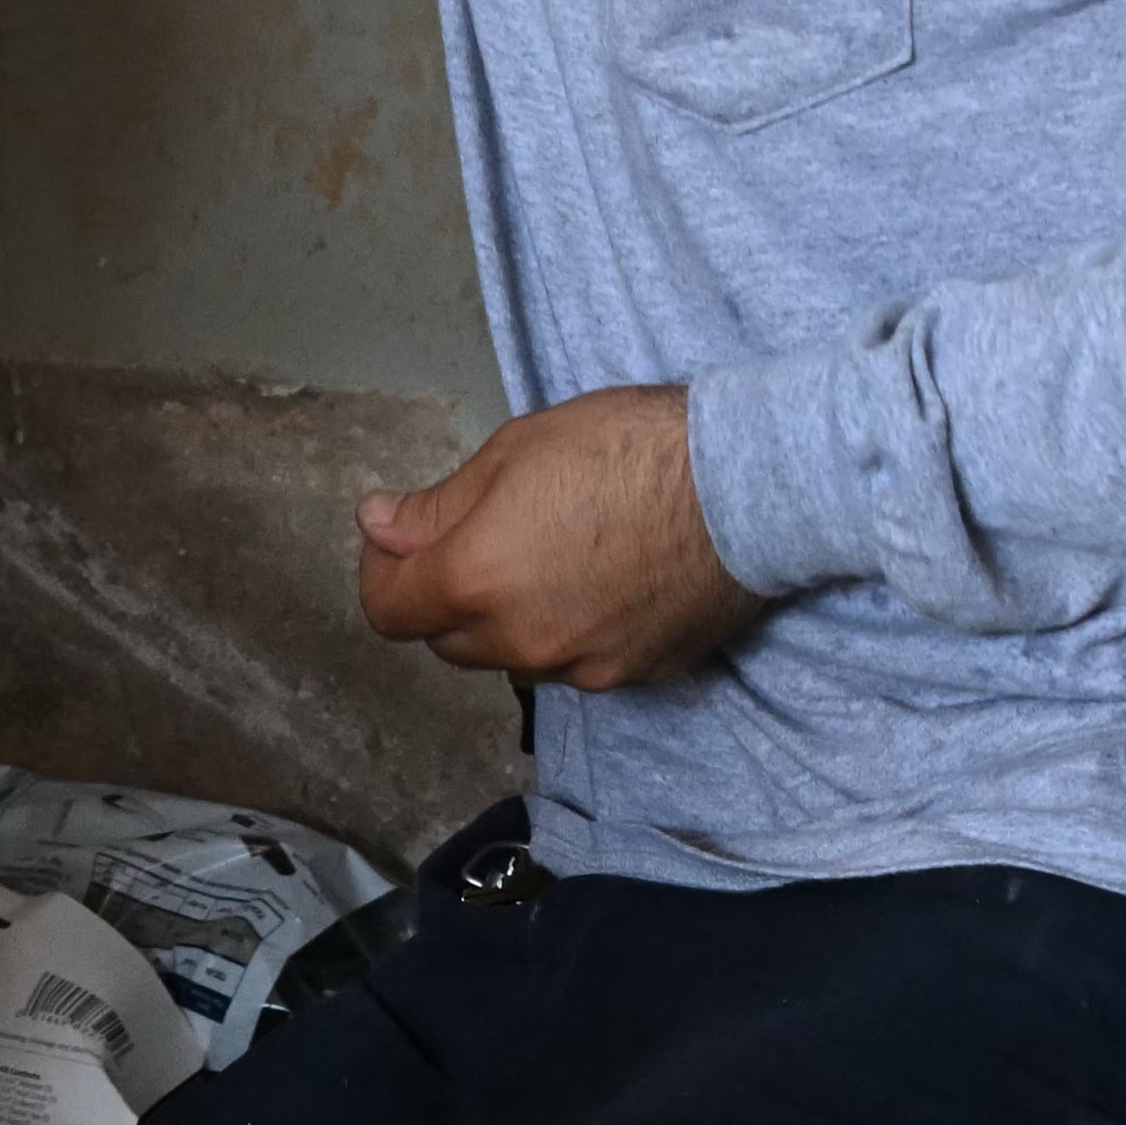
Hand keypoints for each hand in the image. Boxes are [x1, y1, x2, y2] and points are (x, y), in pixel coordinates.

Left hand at [354, 387, 768, 690]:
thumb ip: (437, 505)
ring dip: (506, 619)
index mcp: (477, 581)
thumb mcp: (515, 451)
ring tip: (548, 555)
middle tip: (476, 537)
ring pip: (510, 657)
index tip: (401, 539)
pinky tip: (597, 581)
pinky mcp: (632, 676)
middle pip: (446, 641)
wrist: (747, 485)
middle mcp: (522, 642)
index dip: (384, 572)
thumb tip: (378, 525)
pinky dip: (565, 632)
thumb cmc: (631, 448)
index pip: (388, 611)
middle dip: (445, 596)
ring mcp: (581, 667)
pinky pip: (572, 664)